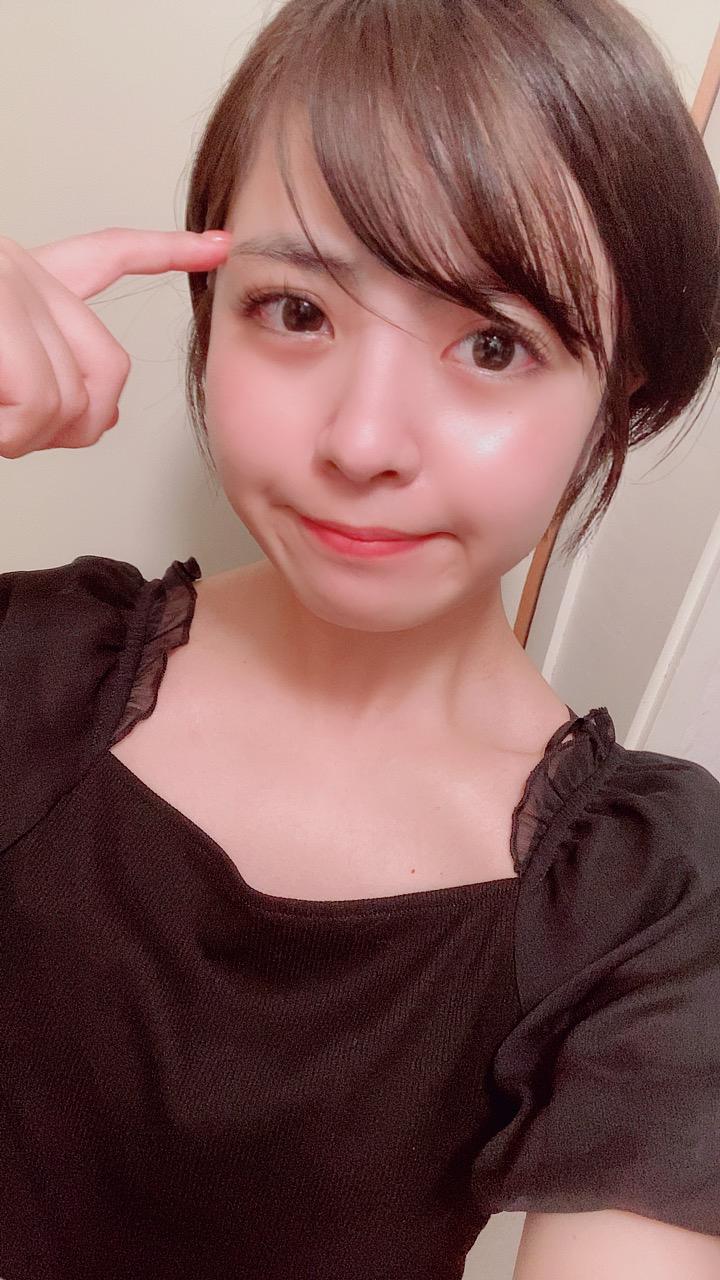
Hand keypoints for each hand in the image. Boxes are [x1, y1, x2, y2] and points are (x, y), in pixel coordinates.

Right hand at [0, 226, 230, 456]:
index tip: (217, 247)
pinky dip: (11, 434)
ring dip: (28, 432)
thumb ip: (61, 380)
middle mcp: (22, 271)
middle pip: (112, 367)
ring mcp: (11, 285)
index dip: (167, 252)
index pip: (110, 256)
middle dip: (76, 418)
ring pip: (74, 398)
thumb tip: (109, 418)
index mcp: (27, 279)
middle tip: (18, 423)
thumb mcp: (8, 371)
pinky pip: (40, 404)